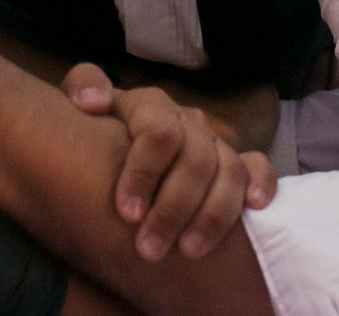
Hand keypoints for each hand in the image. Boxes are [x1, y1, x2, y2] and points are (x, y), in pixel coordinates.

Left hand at [61, 63, 277, 261]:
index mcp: (150, 105)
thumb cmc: (93, 132)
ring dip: (213, 215)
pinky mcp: (235, 162)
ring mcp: (213, 142)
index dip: (144, 173)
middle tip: (149, 249)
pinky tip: (254, 209)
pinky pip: (258, 167)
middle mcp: (186, 121)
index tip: (127, 214)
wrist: (114, 143)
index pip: (159, 132)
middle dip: (173, 208)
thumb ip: (83, 87)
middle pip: (195, 160)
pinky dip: (261, 184)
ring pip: (229, 170)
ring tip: (189, 251)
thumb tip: (93, 102)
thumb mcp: (78, 105)